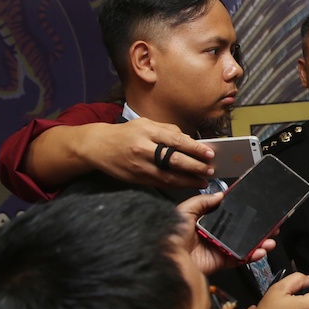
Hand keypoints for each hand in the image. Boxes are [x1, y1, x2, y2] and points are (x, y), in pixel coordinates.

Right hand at [83, 117, 214, 188]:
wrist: (97, 146)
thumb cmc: (126, 133)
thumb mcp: (145, 124)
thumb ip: (168, 130)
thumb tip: (190, 139)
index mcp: (147, 132)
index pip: (176, 141)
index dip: (195, 148)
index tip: (209, 153)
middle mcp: (143, 149)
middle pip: (174, 160)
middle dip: (196, 166)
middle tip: (210, 169)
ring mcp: (140, 166)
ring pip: (169, 176)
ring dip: (189, 180)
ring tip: (203, 181)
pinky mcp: (137, 178)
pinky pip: (160, 183)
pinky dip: (176, 185)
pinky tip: (188, 185)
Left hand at [176, 194, 275, 274]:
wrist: (168, 256)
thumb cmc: (171, 233)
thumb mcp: (185, 211)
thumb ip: (202, 201)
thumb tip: (220, 195)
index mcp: (208, 222)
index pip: (231, 216)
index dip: (245, 213)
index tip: (258, 210)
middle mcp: (216, 235)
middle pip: (242, 231)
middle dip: (259, 229)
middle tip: (272, 225)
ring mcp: (220, 249)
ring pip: (245, 245)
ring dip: (260, 243)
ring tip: (270, 239)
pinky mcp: (222, 262)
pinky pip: (241, 258)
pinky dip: (252, 256)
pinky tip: (261, 251)